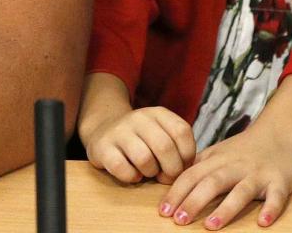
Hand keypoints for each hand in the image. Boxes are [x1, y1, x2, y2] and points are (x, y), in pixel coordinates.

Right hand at [82, 105, 197, 183]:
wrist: (103, 129)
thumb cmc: (141, 138)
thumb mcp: (161, 131)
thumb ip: (177, 145)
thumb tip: (188, 169)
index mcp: (158, 113)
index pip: (182, 131)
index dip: (187, 155)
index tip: (183, 166)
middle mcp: (139, 118)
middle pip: (165, 147)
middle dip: (171, 169)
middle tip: (166, 177)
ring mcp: (120, 132)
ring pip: (144, 158)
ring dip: (151, 173)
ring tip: (148, 173)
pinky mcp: (103, 148)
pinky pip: (123, 169)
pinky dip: (132, 177)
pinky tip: (133, 174)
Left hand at [160, 125, 291, 229]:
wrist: (281, 132)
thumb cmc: (244, 149)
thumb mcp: (218, 152)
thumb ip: (197, 166)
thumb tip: (169, 181)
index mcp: (218, 160)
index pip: (192, 175)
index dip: (177, 192)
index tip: (163, 211)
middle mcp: (236, 166)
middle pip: (212, 182)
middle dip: (194, 201)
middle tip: (179, 220)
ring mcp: (258, 174)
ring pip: (241, 190)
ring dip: (226, 208)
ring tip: (211, 226)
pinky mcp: (280, 181)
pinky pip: (276, 195)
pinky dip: (271, 208)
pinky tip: (263, 223)